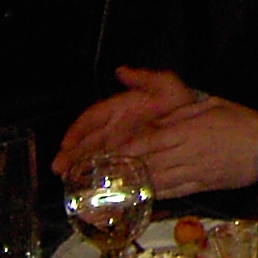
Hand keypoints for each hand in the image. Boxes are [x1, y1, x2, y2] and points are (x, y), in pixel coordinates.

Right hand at [54, 68, 198, 174]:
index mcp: (118, 109)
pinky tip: (92, 187)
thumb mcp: (164, 85)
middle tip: (59, 169)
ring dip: (81, 167)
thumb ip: (142, 78)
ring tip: (68, 180)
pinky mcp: (134, 158)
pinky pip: (115, 168)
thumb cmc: (179, 101)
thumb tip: (121, 70)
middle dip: (73, 155)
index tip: (65, 144)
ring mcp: (123, 145)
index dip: (76, 131)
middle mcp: (116, 128)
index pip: (91, 119)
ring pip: (97, 156)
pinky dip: (102, 176)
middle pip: (89, 142)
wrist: (198, 121)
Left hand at [116, 95, 257, 197]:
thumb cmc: (240, 121)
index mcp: (187, 131)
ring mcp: (193, 173)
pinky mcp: (201, 186)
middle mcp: (185, 154)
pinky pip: (174, 191)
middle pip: (149, 163)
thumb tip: (155, 122)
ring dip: (137, 184)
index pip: (150, 141)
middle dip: (126, 168)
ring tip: (118, 186)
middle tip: (106, 172)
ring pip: (158, 180)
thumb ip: (180, 113)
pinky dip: (157, 194)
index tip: (109, 150)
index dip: (128, 147)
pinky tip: (144, 195)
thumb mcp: (211, 105)